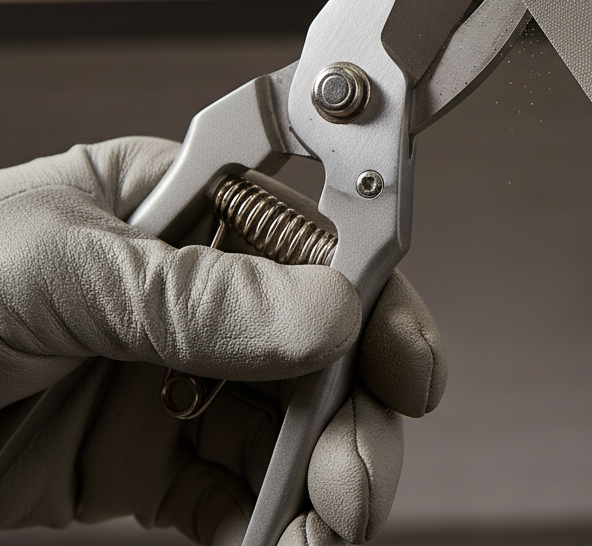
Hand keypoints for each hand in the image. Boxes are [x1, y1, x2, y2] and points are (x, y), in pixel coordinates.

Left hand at [0, 137, 445, 545]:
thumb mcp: (56, 270)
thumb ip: (193, 295)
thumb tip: (328, 308)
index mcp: (182, 207)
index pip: (312, 237)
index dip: (372, 292)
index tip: (406, 361)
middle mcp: (194, 291)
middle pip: (319, 341)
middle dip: (355, 407)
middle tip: (359, 475)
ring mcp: (175, 378)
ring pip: (291, 424)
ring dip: (325, 475)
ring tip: (330, 523)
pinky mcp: (148, 460)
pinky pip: (236, 491)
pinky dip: (272, 522)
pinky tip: (284, 540)